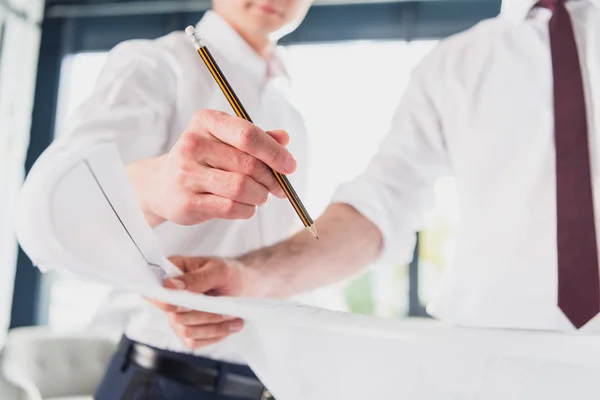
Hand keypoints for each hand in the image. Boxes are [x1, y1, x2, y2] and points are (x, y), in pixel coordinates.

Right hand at [127, 109, 295, 226]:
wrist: (161, 185)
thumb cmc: (203, 160)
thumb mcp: (227, 141)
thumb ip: (257, 139)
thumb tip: (285, 139)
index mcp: (205, 121)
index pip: (248, 135)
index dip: (275, 152)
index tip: (290, 166)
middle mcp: (192, 144)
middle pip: (248, 164)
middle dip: (271, 179)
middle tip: (278, 188)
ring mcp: (186, 174)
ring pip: (241, 187)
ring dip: (260, 195)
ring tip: (260, 196)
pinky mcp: (186, 202)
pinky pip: (231, 208)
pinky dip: (248, 209)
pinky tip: (247, 206)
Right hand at [147, 256, 263, 349]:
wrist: (248, 286)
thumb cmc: (232, 273)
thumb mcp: (218, 270)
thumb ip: (195, 279)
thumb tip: (168, 285)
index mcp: (172, 273)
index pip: (153, 291)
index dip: (164, 301)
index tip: (188, 302)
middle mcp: (170, 297)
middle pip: (174, 316)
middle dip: (203, 314)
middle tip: (225, 308)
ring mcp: (177, 316)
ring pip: (185, 331)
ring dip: (213, 326)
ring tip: (231, 316)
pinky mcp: (188, 332)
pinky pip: (194, 342)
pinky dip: (215, 335)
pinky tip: (230, 325)